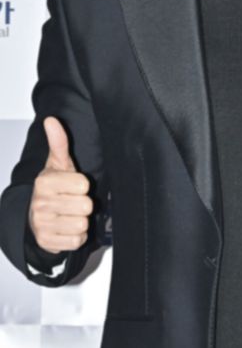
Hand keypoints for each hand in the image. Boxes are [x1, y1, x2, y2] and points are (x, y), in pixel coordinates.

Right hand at [28, 116, 92, 253]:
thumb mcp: (58, 164)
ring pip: (82, 224)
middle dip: (84, 204)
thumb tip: (52, 120)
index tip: (74, 185)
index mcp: (45, 182)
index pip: (83, 184)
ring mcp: (43, 225)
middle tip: (73, 201)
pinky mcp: (48, 243)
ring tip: (70, 214)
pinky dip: (76, 236)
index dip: (83, 185)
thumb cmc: (54, 187)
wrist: (35, 217)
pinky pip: (77, 241)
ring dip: (81, 220)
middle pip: (85, 206)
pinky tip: (67, 227)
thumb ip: (59, 142)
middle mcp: (41, 204)